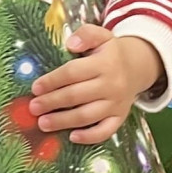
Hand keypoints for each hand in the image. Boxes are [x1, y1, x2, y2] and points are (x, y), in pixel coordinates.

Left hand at [29, 25, 161, 143]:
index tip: (35, 88)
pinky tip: (72, 137)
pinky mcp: (120, 117)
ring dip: (63, 121)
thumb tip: (70, 44)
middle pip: (76, 96)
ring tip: (43, 124)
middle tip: (33, 108)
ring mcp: (116, 103)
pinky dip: (90, 136)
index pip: (73, 73)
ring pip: (87, 116)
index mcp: (105, 63)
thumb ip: (85, 34)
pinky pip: (105, 131)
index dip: (52, 81)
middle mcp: (112, 85)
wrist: (137, 67)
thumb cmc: (110, 52)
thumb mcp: (101, 36)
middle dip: (52, 102)